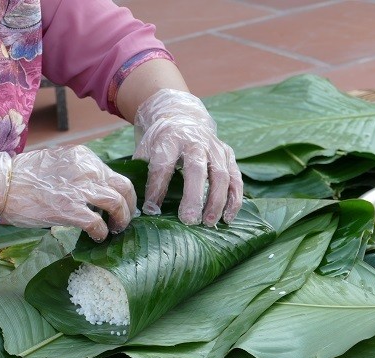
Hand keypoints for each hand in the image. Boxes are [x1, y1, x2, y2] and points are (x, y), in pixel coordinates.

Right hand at [0, 146, 135, 240]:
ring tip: (116, 229)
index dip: (119, 192)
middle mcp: (87, 170)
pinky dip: (102, 232)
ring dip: (121, 219)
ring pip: (117, 204)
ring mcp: (80, 190)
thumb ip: (77, 171)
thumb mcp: (57, 162)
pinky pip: (98, 223)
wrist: (3, 185)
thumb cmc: (24, 176)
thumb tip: (90, 187)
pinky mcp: (71, 210)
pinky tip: (97, 237)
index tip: (118, 203)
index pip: (112, 174)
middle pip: (124, 187)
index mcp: (84, 157)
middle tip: (124, 218)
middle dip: (129, 205)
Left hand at [133, 88, 242, 225]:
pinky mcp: (228, 155)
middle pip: (197, 169)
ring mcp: (215, 148)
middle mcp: (195, 141)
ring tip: (208, 223)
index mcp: (170, 139)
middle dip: (193, 196)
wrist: (182, 117)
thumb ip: (141, 173)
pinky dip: (234, 199)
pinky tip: (227, 218)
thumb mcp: (145, 149)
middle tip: (189, 220)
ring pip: (221, 175)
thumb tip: (139, 208)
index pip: (163, 165)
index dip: (157, 188)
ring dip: (217, 201)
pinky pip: (235, 178)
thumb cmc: (161, 141)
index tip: (152, 209)